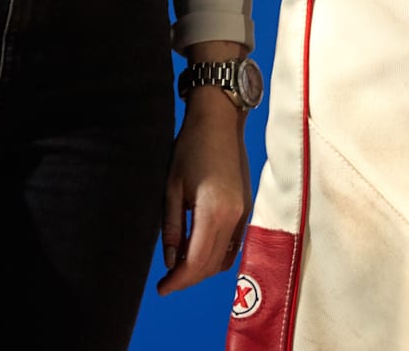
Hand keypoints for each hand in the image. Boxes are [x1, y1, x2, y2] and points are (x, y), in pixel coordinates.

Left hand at [157, 91, 250, 293]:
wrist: (219, 120)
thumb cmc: (190, 147)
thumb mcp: (172, 187)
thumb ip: (172, 228)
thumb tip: (171, 261)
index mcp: (214, 211)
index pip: (197, 261)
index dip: (178, 280)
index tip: (161, 288)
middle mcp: (234, 216)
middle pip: (212, 264)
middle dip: (188, 278)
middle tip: (167, 281)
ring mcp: (244, 213)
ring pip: (224, 258)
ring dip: (203, 269)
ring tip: (180, 268)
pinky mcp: (247, 208)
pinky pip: (233, 244)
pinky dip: (217, 256)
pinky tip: (199, 252)